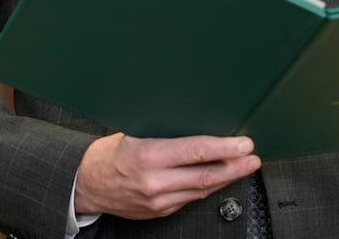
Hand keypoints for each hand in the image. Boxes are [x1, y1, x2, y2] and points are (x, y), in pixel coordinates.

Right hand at [74, 133, 260, 219]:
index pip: (197, 151)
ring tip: (243, 167)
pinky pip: (190, 199)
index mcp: (149, 156)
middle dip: (235, 166)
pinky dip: (206, 188)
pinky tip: (218, 179)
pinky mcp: (159, 212)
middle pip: (206, 175)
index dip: (225, 147)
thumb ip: (166, 135)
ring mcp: (158, 201)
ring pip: (202, 190)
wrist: (85, 184)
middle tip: (253, 158)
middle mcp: (155, 182)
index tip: (244, 143)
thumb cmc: (107, 155)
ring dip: (226, 178)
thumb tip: (197, 126)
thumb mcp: (134, 133)